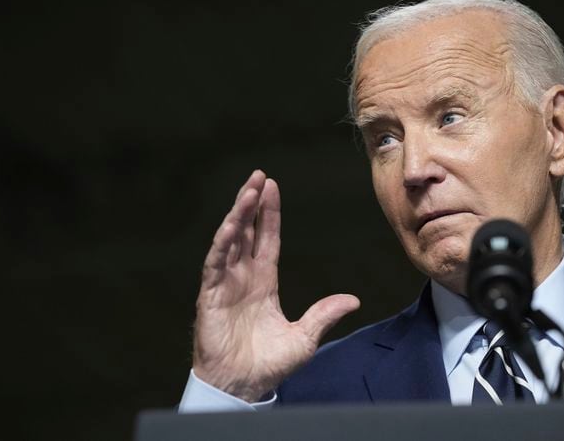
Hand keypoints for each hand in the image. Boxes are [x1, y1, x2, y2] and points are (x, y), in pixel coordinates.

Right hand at [192, 170, 360, 401]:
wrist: (244, 387)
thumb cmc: (268, 365)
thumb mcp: (306, 337)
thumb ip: (325, 314)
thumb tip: (354, 299)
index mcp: (264, 282)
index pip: (266, 239)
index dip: (269, 214)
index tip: (272, 187)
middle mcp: (243, 277)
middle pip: (247, 231)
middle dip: (252, 203)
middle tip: (259, 176)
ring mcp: (225, 284)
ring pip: (230, 240)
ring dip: (238, 215)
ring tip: (249, 191)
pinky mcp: (210, 296)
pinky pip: (215, 263)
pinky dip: (222, 242)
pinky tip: (232, 224)